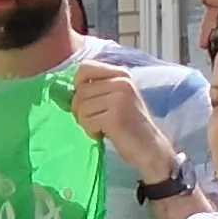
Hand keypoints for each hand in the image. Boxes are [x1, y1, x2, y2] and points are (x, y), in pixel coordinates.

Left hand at [71, 60, 174, 181]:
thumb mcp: (117, 98)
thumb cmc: (130, 126)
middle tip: (95, 121)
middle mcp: (122, 82)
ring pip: (81, 107)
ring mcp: (120, 98)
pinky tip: (105, 134)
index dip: (78, 85)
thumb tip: (66, 89)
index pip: (85, 68)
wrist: (151, 150)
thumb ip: (98, 88)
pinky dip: (92, 131)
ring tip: (102, 128)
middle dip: (80, 109)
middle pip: (80, 90)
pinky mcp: (115, 116)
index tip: (87, 101)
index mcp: (122, 75)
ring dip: (86, 122)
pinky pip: (87, 120)